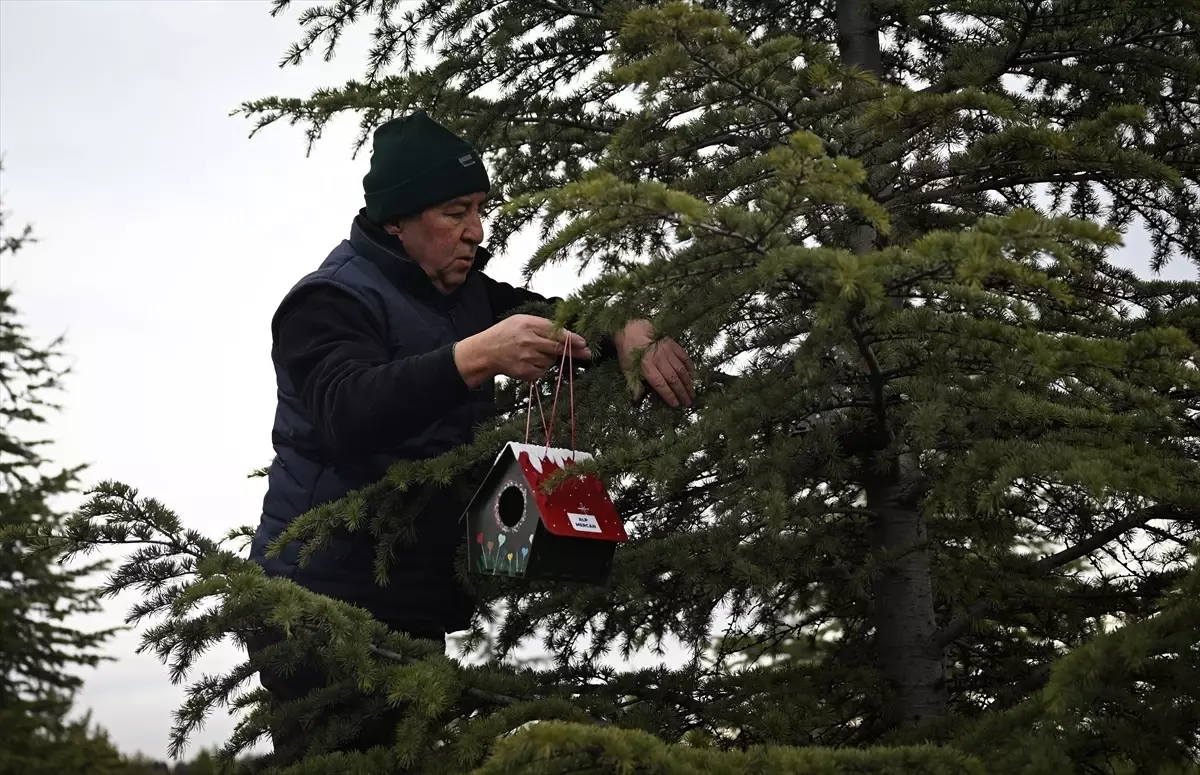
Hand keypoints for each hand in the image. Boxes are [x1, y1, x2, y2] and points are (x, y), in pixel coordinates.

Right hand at [456, 314, 591, 385]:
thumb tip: (566, 334)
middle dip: (574, 351)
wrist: (486, 351)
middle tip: (587, 353)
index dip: (572, 338)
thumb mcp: (522, 321)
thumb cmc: (506, 333)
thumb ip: (542, 325)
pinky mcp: (525, 372)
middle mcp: (528, 341)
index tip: (584, 342)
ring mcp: (527, 358)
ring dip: (550, 358)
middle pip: (558, 348)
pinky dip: (541, 367)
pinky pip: (543, 371)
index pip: (556, 332)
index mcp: (528, 325)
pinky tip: (529, 361)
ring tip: (534, 352)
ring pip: (551, 361)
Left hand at [616, 319, 694, 407]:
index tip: (676, 404)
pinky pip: (683, 356)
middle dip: (682, 392)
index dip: (669, 395)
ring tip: (692, 392)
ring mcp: (667, 351)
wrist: (631, 328)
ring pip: (680, 369)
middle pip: (673, 379)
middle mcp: (659, 360)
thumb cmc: (628, 350)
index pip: (661, 384)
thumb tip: (636, 399)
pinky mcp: (672, 344)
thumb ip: (633, 384)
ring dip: (688, 382)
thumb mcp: (626, 368)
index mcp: (646, 367)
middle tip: (688, 402)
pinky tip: (692, 374)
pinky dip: (689, 366)